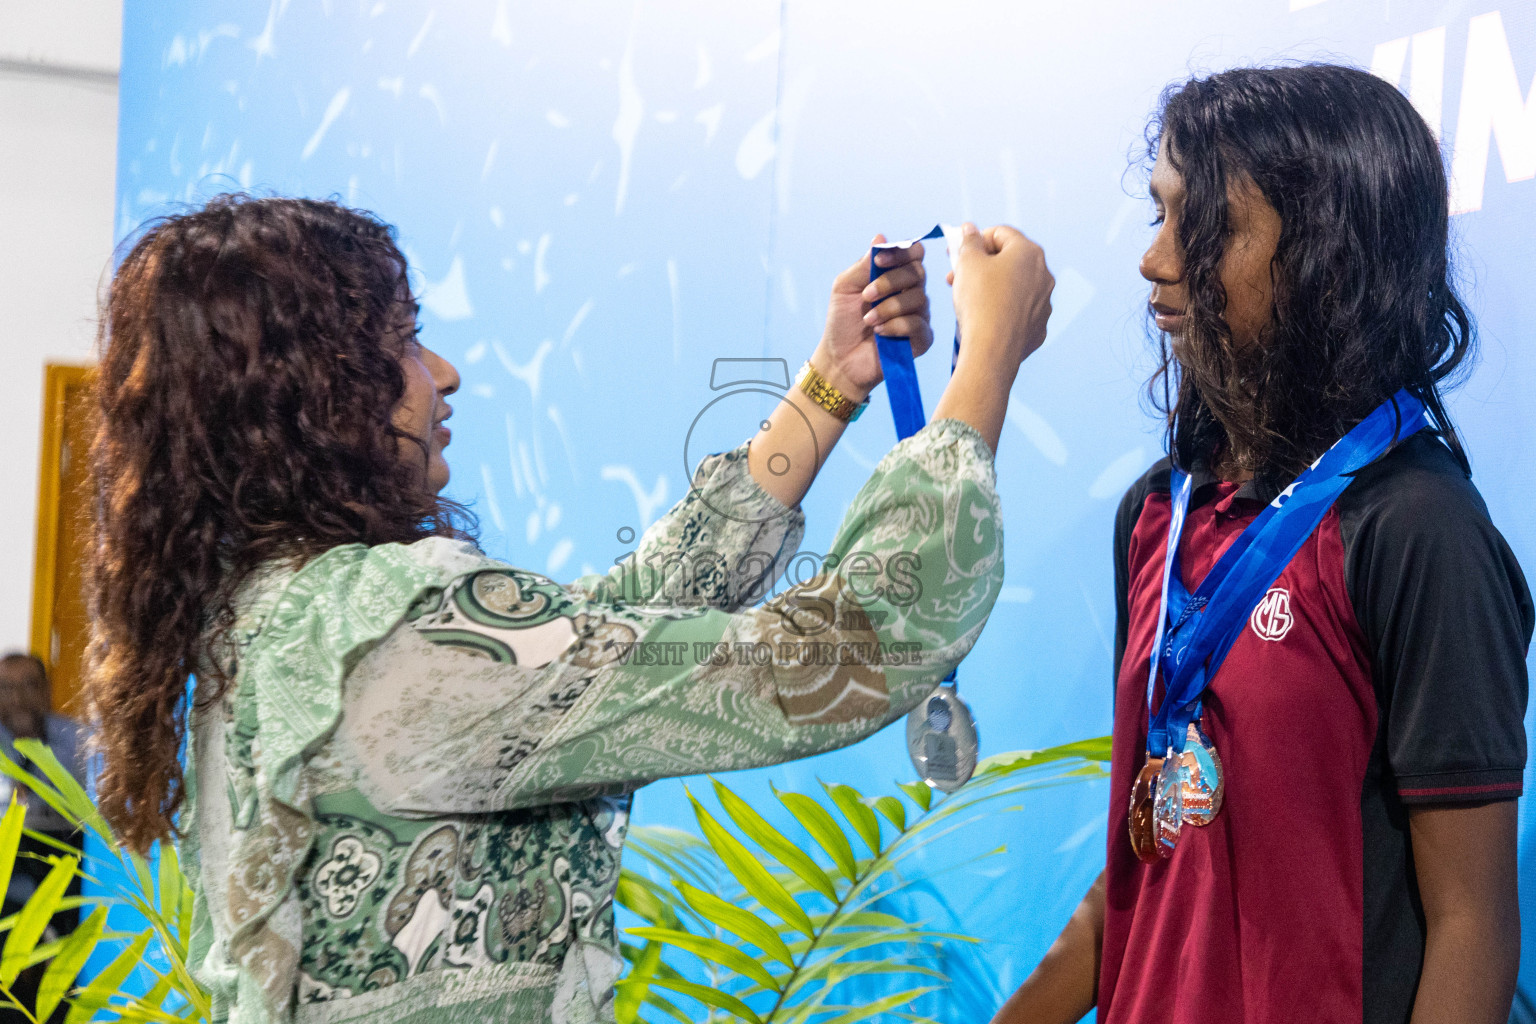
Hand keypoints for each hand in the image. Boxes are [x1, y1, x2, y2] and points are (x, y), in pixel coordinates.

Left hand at [813, 234, 933, 397]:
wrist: (840, 358)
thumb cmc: (842, 321)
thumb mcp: (845, 287)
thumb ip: (864, 265)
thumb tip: (880, 237)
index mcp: (896, 276)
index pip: (914, 254)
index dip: (900, 253)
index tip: (878, 262)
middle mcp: (911, 292)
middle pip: (917, 273)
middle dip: (890, 282)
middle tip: (866, 296)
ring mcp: (919, 315)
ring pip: (918, 299)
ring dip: (889, 307)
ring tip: (869, 320)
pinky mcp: (922, 338)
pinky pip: (918, 324)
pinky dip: (896, 326)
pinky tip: (880, 332)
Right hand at [948, 222, 1052, 379]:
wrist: (992, 350)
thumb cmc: (980, 301)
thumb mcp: (967, 262)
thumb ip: (969, 241)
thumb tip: (970, 229)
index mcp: (1029, 252)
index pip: (1000, 233)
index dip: (974, 239)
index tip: (956, 252)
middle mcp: (1044, 274)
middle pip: (1008, 260)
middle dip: (980, 264)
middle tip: (956, 275)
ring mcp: (1044, 302)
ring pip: (1014, 286)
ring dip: (990, 286)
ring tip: (966, 298)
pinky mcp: (1039, 326)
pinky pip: (1017, 311)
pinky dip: (1001, 309)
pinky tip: (983, 318)